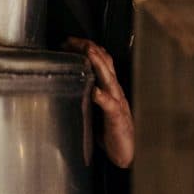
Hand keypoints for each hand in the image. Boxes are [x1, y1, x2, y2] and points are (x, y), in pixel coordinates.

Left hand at [64, 37, 133, 167]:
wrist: (125, 153)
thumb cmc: (110, 129)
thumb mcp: (98, 105)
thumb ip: (90, 90)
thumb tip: (71, 77)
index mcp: (110, 87)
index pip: (101, 60)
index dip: (87, 47)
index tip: (68, 41)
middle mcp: (115, 91)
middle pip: (105, 62)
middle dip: (90, 48)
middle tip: (72, 40)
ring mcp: (117, 103)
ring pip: (109, 78)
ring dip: (98, 64)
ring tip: (88, 53)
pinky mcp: (116, 119)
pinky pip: (110, 106)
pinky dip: (103, 97)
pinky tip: (95, 92)